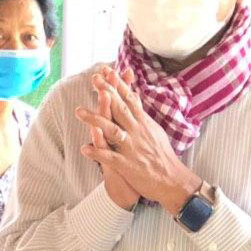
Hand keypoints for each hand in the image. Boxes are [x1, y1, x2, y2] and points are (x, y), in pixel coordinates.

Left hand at [76, 67, 199, 214]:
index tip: (107, 70)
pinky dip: (97, 153)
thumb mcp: (152, 129)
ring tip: (78, 111)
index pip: (129, 99)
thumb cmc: (161, 155)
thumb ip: (140, 112)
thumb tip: (133, 95)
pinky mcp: (127, 165)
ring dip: (95, 120)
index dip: (117, 84)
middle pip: (120, 109)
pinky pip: (110, 158)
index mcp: (142, 122)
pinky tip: (84, 148)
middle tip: (94, 79)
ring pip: (112, 130)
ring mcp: (132, 148)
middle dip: (106, 92)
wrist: (172, 180)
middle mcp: (137, 131)